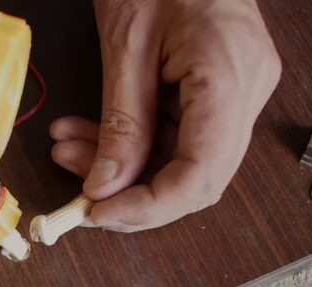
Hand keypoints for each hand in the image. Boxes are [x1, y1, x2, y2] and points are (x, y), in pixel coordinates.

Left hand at [50, 0, 280, 230]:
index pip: (200, 174)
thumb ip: (122, 123)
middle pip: (194, 178)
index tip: (99, 214)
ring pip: (178, 160)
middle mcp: (244, 91)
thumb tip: (106, 187)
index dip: (148, 207)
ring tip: (68, 150)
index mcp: (228, 78)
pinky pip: (174, 136)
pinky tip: (85, 136)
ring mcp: (234, 92)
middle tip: (80, 198)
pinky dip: (128, 141)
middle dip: (130, 194)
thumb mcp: (127, 47)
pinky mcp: (215, 91)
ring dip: (120, 166)